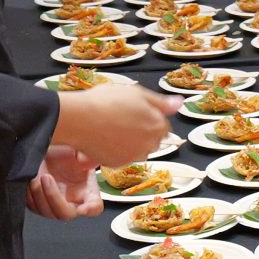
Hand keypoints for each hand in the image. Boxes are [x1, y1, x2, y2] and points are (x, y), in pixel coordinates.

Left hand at [26, 145, 103, 218]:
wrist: (47, 156)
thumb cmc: (64, 155)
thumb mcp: (77, 154)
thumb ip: (85, 158)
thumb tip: (84, 160)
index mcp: (88, 193)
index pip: (94, 207)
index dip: (90, 209)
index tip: (83, 208)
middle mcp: (72, 204)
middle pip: (65, 213)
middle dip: (53, 196)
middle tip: (46, 176)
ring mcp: (54, 207)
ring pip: (47, 212)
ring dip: (39, 194)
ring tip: (36, 175)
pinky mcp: (39, 206)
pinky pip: (33, 207)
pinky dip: (30, 195)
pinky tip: (30, 180)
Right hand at [53, 83, 176, 164]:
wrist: (78, 119)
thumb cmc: (105, 102)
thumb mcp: (137, 93)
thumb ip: (161, 102)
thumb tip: (179, 104)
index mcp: (157, 125)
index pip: (163, 126)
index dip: (149, 117)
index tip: (135, 112)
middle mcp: (149, 144)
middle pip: (152, 140)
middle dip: (142, 132)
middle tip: (122, 119)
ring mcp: (133, 156)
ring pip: (138, 150)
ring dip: (130, 143)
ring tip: (112, 129)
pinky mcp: (117, 164)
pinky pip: (122, 158)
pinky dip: (116, 150)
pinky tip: (105, 138)